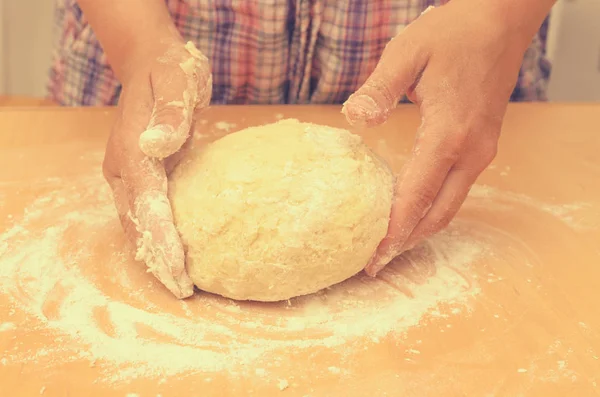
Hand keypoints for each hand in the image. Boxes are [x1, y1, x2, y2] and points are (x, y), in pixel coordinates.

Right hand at [102, 38, 211, 297]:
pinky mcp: (141, 174)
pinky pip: (146, 212)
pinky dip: (158, 236)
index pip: (146, 204)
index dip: (162, 238)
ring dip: (155, 252)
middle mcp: (123, 168)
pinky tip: (175, 254)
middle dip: (158, 257)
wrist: (153, 63)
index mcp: (131, 150)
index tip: (178, 269)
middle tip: (182, 290)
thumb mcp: (177, 80)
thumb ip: (170, 112)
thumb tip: (158, 145)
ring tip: (178, 283)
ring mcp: (128, 173)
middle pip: (136, 222)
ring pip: (137, 222)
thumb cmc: (170, 71)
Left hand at [343, 1, 539, 275]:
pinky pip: (455, 190)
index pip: (416, 197)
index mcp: (449, 134)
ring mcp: (481, 151)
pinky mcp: (481, 146)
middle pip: (437, 214)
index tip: (373, 258)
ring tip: (390, 246)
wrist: (500, 23)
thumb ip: (379, 88)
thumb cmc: (453, 33)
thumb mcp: (408, 52)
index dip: (393, 231)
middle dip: (406, 242)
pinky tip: (410, 212)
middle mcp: (470, 152)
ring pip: (449, 206)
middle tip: (376, 263)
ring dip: (420, 229)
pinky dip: (431, 210)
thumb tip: (353, 119)